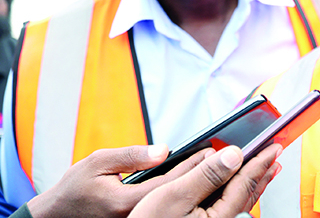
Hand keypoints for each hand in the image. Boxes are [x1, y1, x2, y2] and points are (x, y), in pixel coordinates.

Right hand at [27, 144, 208, 217]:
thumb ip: (131, 155)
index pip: (169, 183)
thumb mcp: (98, 163)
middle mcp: (135, 216)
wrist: (55, 217)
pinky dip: (182, 194)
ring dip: (195, 185)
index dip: (193, 166)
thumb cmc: (73, 190)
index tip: (211, 151)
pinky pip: (166, 209)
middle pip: (177, 195)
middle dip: (201, 175)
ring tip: (216, 167)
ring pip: (174, 203)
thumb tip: (163, 150)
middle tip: (222, 157)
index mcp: (125, 201)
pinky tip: (196, 182)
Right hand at [128, 144, 281, 217]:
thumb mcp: (173, 195)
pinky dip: (236, 192)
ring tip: (263, 168)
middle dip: (261, 171)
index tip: (274, 145)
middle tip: (275, 154)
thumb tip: (235, 155)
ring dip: (252, 182)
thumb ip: (206, 174)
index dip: (260, 161)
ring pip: (239, 201)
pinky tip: (234, 187)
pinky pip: (227, 207)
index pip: (246, 182)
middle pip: (247, 193)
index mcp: (218, 216)